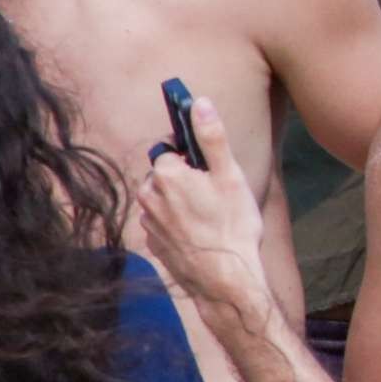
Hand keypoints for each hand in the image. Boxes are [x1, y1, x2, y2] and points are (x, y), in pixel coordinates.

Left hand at [131, 93, 277, 325]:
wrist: (224, 278)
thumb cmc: (232, 225)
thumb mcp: (230, 176)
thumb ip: (212, 137)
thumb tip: (199, 103)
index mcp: (166, 175)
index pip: (171, 150)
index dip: (193, 159)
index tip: (211, 172)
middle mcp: (149, 196)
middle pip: (164, 174)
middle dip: (183, 179)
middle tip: (214, 195)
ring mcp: (148, 222)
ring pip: (161, 199)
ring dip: (178, 201)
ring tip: (208, 217)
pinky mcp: (152, 243)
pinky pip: (161, 223)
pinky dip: (175, 223)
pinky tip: (198, 234)